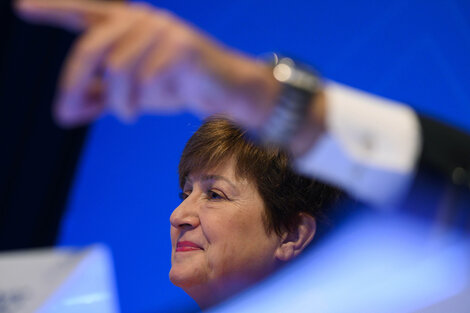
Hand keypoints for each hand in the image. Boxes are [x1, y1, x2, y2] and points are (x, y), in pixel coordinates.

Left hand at [16, 0, 278, 127]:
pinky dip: (137, 101)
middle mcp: (141, 19)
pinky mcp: (181, 45)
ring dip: (116, 102)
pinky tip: (143, 107)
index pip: (85, 12)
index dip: (53, 8)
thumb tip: (65, 113)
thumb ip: (100, 96)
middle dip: (72, 85)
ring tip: (125, 115)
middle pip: (90, 47)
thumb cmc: (177, 86)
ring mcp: (162, 29)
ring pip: (116, 67)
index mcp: (128, 24)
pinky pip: (144, 77)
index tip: (21, 8)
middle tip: (64, 115)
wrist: (223, 91)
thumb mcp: (132, 92)